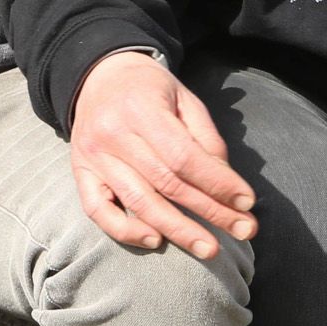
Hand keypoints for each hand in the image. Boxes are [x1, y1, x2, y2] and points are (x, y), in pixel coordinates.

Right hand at [68, 52, 255, 259]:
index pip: (183, 156)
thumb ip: (205, 139)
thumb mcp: (185, 99)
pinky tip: (154, 240)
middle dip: (210, 212)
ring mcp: (93, 156)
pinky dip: (125, 231)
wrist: (99, 77)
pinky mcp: (80, 172)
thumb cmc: (149, 89)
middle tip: (243, 230)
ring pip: (138, 202)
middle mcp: (112, 134)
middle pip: (166, 184)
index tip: (246, 203)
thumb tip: (225, 185)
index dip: (218, 183)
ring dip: (178, 230)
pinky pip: (98, 211)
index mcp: (140, 109)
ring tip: (210, 248)